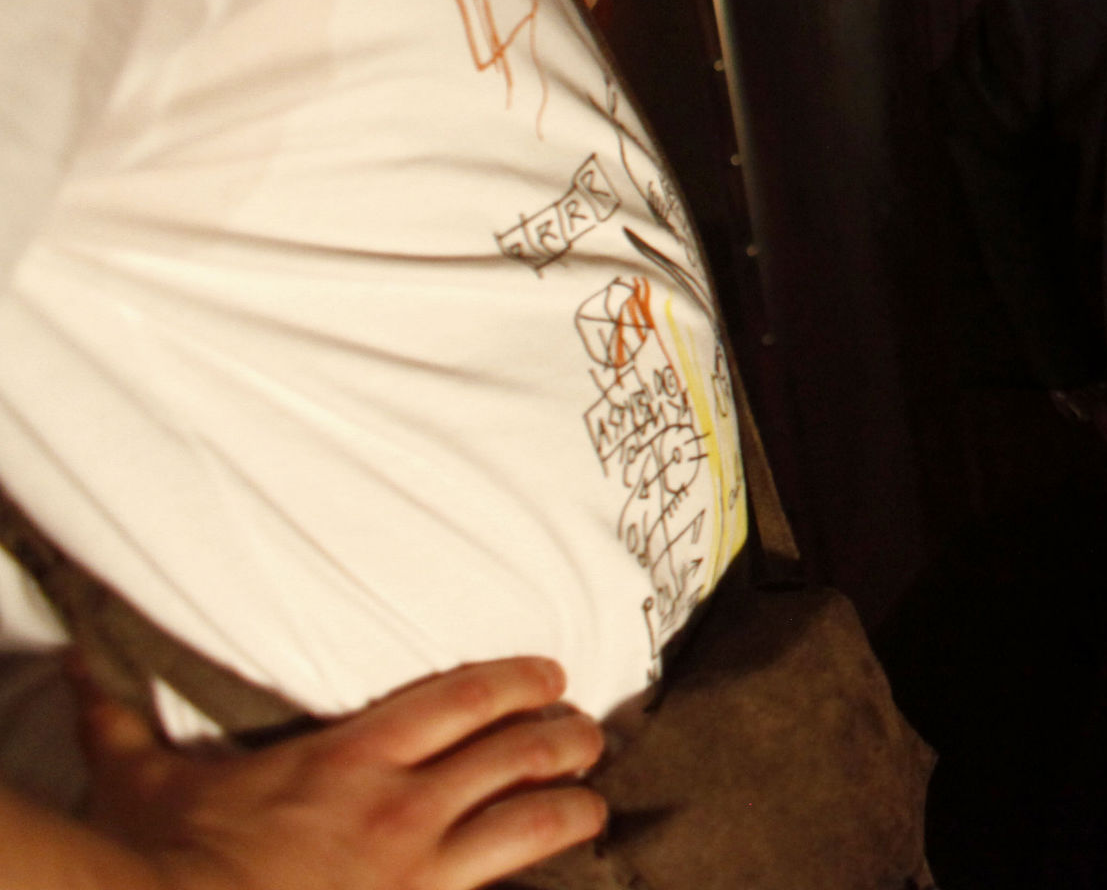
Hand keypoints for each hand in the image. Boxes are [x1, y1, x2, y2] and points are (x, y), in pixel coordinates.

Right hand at [81, 655, 604, 889]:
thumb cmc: (160, 860)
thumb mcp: (143, 780)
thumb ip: (123, 721)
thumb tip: (84, 668)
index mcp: (353, 757)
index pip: (465, 697)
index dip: (519, 680)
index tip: (550, 673)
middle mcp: (403, 805)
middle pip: (519, 753)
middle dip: (566, 740)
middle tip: (588, 736)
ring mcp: (419, 870)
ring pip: (534, 825)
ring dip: (574, 808)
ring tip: (591, 804)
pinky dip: (537, 882)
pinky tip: (560, 880)